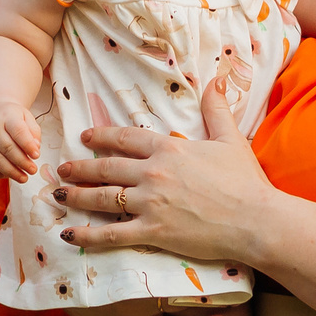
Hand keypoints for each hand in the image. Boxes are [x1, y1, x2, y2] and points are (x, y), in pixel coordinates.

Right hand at [0, 102, 42, 181]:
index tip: (37, 156)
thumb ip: (34, 133)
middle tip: (33, 170)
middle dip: (22, 162)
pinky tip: (9, 175)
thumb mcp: (27, 119)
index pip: (18, 131)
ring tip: (24, 177)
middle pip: (7, 148)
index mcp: (6, 116)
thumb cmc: (13, 120)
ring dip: (11, 172)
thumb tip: (35, 148)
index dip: (28, 145)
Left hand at [52, 81, 279, 267]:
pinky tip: (69, 233)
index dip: (102, 136)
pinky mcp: (153, 232)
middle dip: (81, 167)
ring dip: (78, 195)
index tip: (85, 137)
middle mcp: (153, 173)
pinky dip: (87, 235)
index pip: (125, 138)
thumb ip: (216, 110)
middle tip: (63, 168)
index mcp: (169, 149)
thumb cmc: (246, 181)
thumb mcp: (231, 139)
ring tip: (61, 194)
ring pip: (103, 198)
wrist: (255, 220)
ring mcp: (150, 204)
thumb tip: (217, 80)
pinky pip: (111, 235)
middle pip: (107, 168)